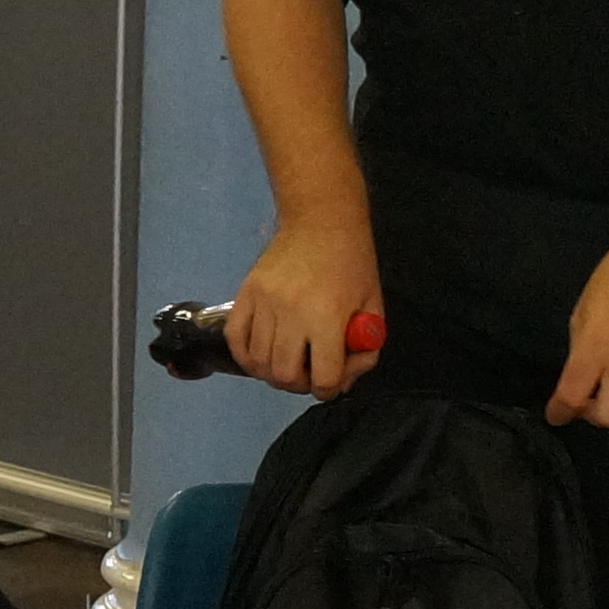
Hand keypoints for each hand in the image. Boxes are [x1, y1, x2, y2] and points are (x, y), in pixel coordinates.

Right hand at [228, 213, 383, 395]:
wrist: (321, 219)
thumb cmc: (352, 263)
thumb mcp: (373, 305)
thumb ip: (365, 347)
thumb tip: (342, 380)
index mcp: (327, 318)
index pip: (323, 378)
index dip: (330, 389)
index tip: (332, 380)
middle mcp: (291, 314)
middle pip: (285, 376)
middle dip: (301, 384)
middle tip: (310, 371)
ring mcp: (263, 303)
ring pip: (259, 363)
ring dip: (274, 373)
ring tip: (288, 362)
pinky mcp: (245, 293)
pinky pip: (235, 339)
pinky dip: (246, 356)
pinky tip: (261, 355)